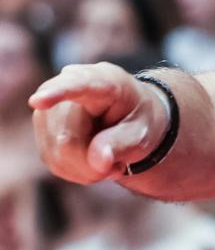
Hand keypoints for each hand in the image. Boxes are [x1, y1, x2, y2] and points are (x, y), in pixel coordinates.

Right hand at [30, 64, 169, 182]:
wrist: (129, 116)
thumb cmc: (137, 118)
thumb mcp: (143, 131)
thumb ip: (123, 144)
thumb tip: (98, 162)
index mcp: (105, 80)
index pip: (79, 86)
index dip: (58, 94)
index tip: (37, 101)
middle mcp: (69, 86)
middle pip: (67, 139)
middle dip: (93, 162)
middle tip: (118, 165)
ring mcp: (50, 106)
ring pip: (56, 153)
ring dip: (86, 168)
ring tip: (107, 157)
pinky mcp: (41, 126)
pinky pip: (52, 160)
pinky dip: (75, 169)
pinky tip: (91, 159)